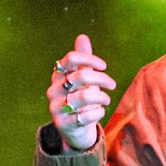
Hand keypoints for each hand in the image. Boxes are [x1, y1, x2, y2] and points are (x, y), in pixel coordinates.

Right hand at [46, 34, 115, 151]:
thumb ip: (83, 60)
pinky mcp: (63, 124)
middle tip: (113, 85)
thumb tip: (82, 36)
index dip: (89, 59)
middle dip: (102, 79)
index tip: (104, 66)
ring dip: (102, 97)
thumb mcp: (84, 79)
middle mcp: (53, 90)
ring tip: (106, 99)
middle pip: (81, 76)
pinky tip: (99, 112)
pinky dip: (98, 112)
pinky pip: (87, 115)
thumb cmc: (81, 99)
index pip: (70, 59)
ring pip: (85, 96)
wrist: (76, 129)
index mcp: (58, 76)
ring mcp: (56, 107)